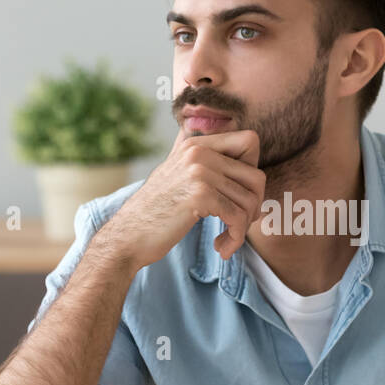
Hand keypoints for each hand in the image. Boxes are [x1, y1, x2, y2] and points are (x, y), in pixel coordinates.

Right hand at [102, 125, 264, 268]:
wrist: (128, 236)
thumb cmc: (155, 210)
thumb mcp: (174, 171)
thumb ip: (196, 155)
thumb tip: (217, 136)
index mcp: (196, 143)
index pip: (251, 142)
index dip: (253, 171)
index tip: (239, 195)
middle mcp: (199, 152)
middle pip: (257, 176)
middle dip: (254, 206)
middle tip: (239, 224)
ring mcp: (200, 172)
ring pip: (250, 201)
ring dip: (243, 227)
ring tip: (228, 239)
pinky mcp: (201, 196)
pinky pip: (238, 218)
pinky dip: (236, 238)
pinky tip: (221, 248)